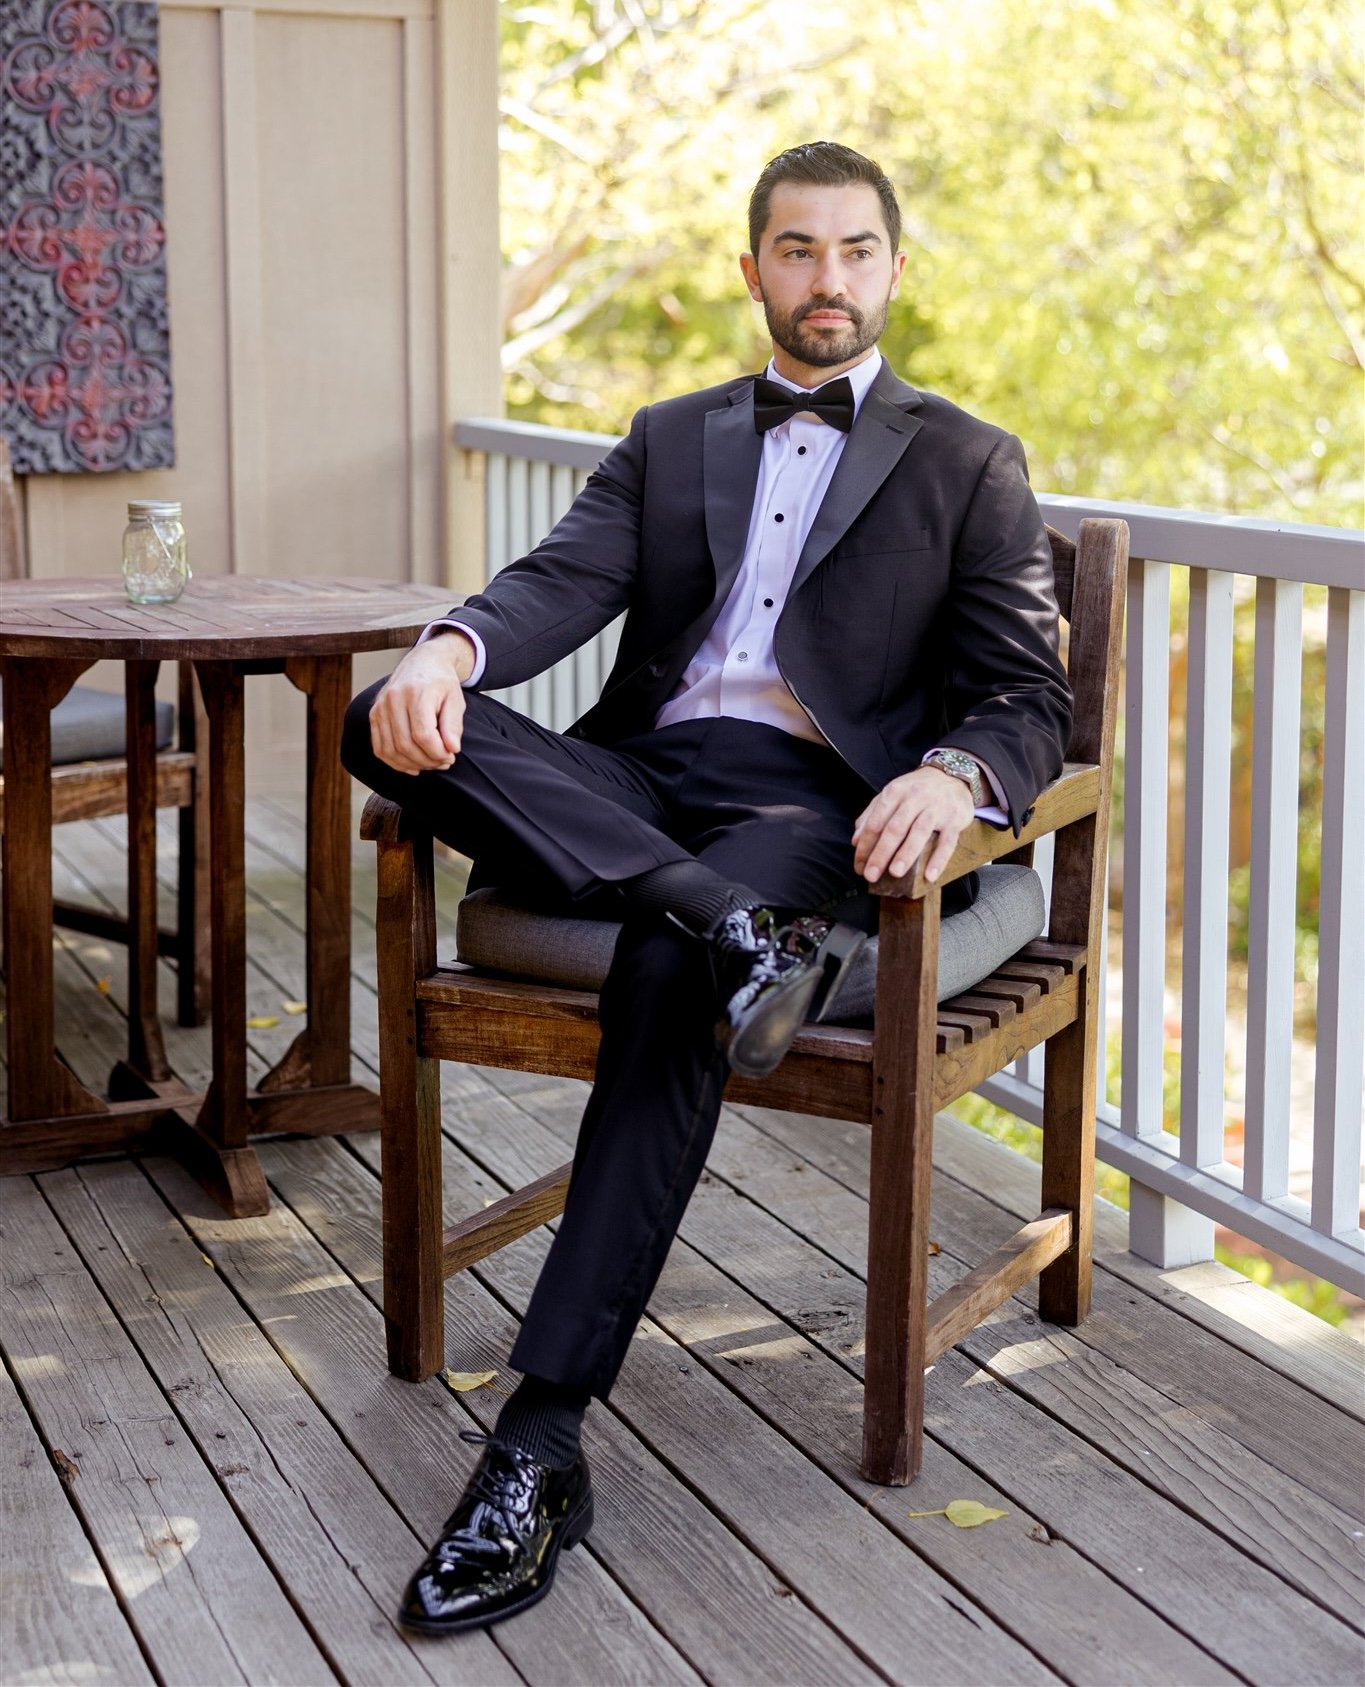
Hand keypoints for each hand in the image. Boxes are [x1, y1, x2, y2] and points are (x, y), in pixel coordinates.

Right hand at [368, 631, 474, 774]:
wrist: (422, 663)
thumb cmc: (441, 683)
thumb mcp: (456, 699)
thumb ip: (454, 725)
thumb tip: (452, 749)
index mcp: (416, 692)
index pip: (423, 735)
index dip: (438, 753)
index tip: (451, 756)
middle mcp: (393, 699)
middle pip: (405, 744)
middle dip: (427, 761)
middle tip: (444, 762)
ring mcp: (380, 707)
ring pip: (391, 750)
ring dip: (412, 764)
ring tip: (431, 763)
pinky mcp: (374, 715)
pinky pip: (380, 748)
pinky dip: (395, 762)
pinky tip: (413, 766)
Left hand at [853, 766, 974, 886]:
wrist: (952, 775)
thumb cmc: (916, 790)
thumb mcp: (891, 795)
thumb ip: (871, 815)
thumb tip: (856, 841)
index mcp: (894, 793)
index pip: (875, 822)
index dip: (865, 846)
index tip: (859, 866)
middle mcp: (914, 798)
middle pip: (895, 828)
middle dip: (881, 854)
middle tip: (871, 875)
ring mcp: (936, 808)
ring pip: (919, 832)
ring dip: (906, 854)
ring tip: (895, 873)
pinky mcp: (954, 819)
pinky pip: (947, 841)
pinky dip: (939, 859)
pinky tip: (930, 876)